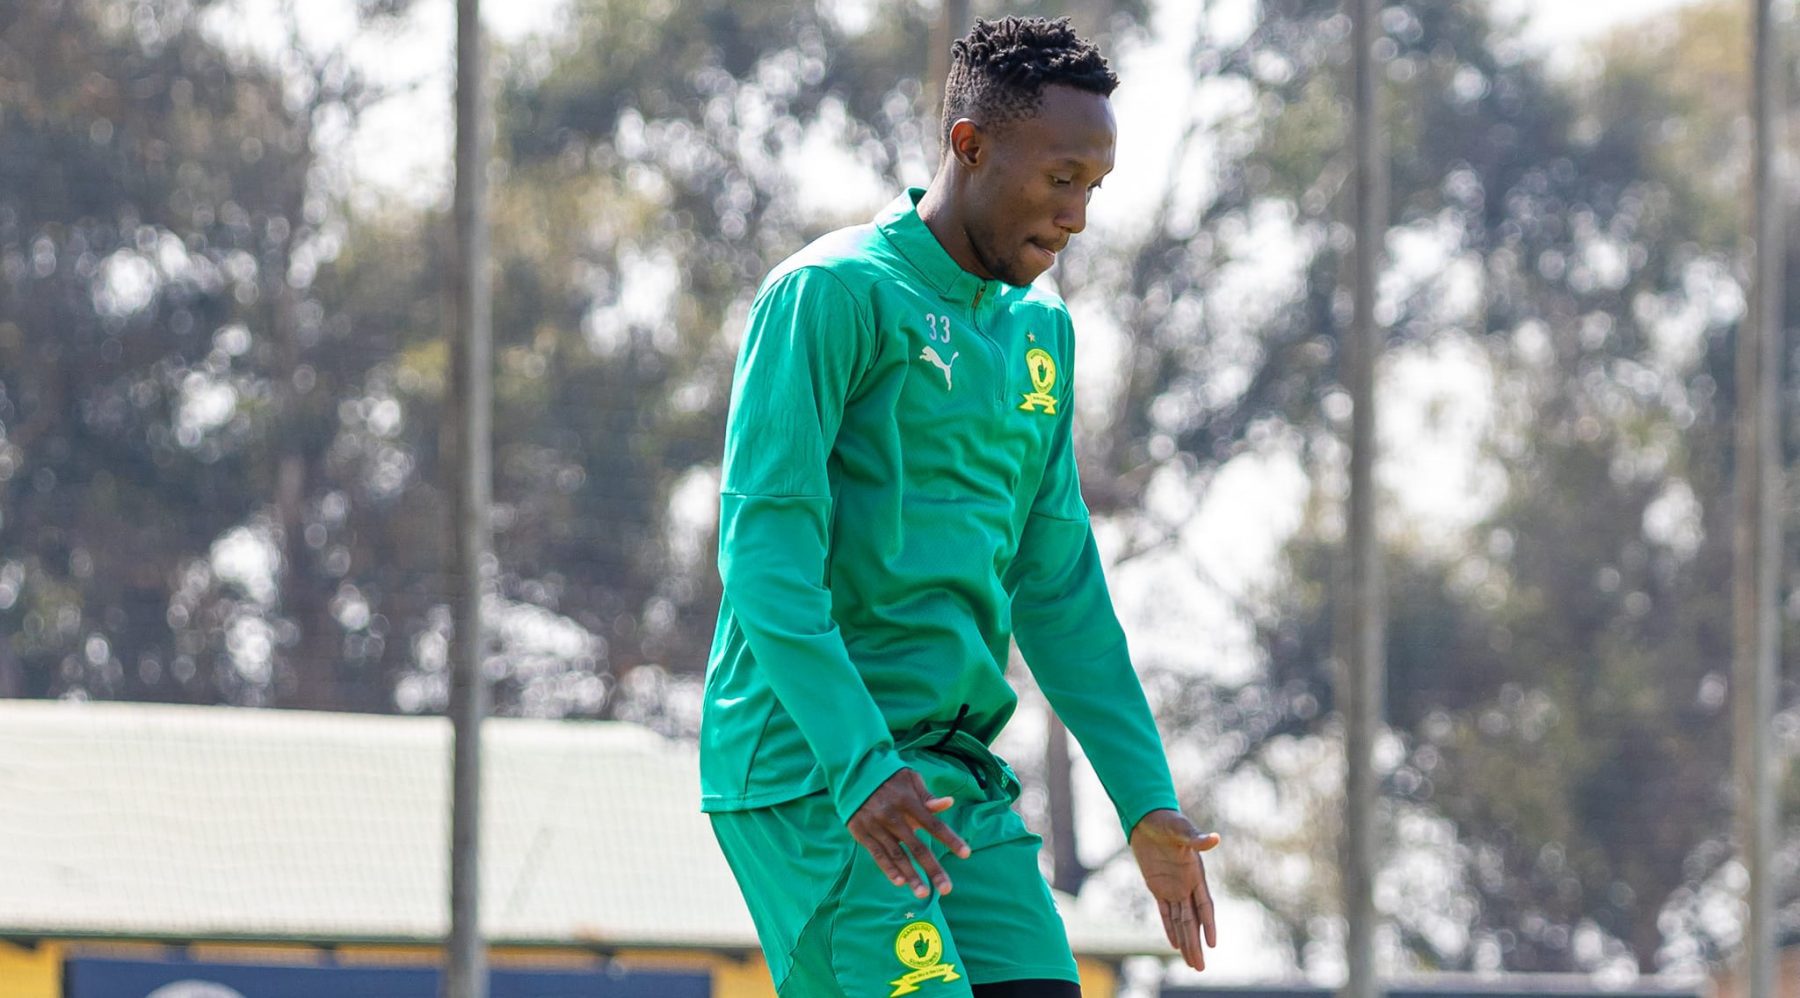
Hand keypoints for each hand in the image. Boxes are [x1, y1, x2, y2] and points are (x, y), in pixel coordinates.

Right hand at [846, 768, 971, 898]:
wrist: (853, 772)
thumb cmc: (888, 776)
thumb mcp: (909, 778)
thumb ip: (927, 795)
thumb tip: (948, 804)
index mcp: (908, 801)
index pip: (933, 824)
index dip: (950, 840)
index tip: (966, 854)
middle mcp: (893, 816)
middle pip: (917, 847)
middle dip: (933, 869)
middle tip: (946, 889)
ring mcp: (876, 826)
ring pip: (897, 855)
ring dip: (911, 876)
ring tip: (923, 893)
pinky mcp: (862, 833)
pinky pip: (877, 854)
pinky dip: (888, 869)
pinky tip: (900, 882)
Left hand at [1129, 808, 1219, 970]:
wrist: (1147, 817)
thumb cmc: (1167, 821)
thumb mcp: (1180, 829)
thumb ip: (1196, 839)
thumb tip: (1215, 838)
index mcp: (1196, 874)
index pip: (1205, 906)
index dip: (1208, 925)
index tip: (1212, 945)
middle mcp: (1187, 884)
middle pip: (1193, 921)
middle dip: (1196, 944)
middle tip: (1200, 967)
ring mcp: (1173, 887)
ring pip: (1181, 921)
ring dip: (1186, 941)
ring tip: (1191, 964)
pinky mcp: (1157, 886)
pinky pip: (1166, 912)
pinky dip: (1170, 928)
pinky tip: (1175, 944)